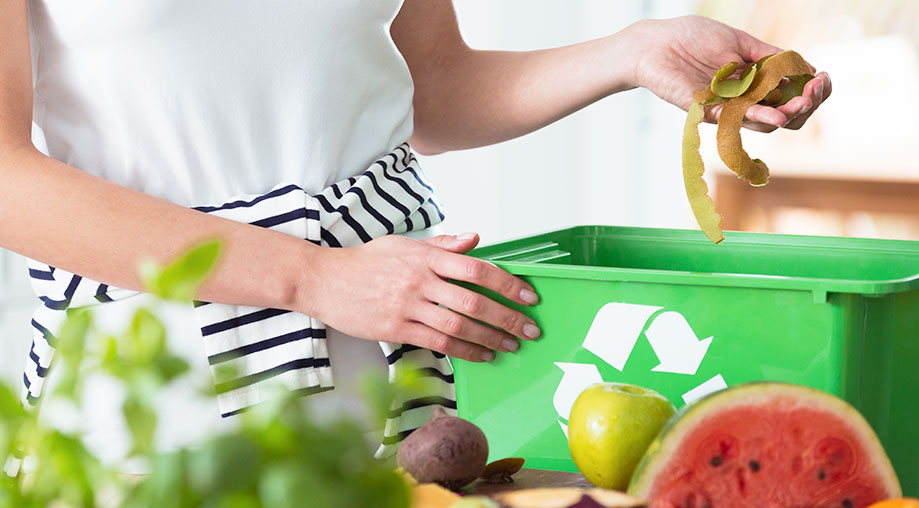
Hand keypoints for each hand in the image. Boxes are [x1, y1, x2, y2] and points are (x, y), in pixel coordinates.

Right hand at [306, 233, 540, 361]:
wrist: (324, 280)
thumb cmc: (365, 261)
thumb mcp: (404, 244)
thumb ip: (442, 245)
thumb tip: (475, 239)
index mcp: (426, 257)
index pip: (477, 268)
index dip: (507, 283)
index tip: (528, 296)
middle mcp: (420, 280)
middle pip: (474, 301)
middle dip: (508, 317)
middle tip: (530, 328)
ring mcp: (408, 306)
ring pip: (459, 326)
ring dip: (491, 338)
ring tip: (512, 345)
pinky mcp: (396, 328)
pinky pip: (438, 343)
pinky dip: (465, 351)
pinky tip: (482, 355)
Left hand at [625, 16, 831, 132]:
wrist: (654, 42)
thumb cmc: (691, 38)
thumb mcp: (740, 41)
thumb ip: (770, 55)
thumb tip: (805, 67)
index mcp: (753, 83)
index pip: (790, 97)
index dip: (812, 91)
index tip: (823, 78)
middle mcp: (742, 101)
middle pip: (784, 117)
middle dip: (806, 105)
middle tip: (815, 89)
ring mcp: (724, 108)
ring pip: (764, 123)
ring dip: (787, 114)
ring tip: (801, 103)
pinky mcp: (705, 111)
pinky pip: (734, 120)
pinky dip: (757, 117)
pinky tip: (775, 114)